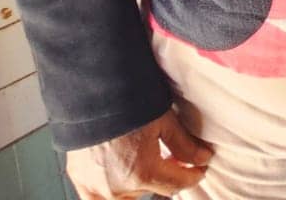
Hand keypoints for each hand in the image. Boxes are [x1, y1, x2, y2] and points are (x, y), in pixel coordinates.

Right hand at [65, 110, 211, 198]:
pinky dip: (114, 193)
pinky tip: (121, 179)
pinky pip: (99, 199)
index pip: (176, 185)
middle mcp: (120, 188)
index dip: (192, 175)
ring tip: (145, 162)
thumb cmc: (126, 102)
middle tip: (171, 158)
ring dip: (140, 184)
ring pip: (128, 196)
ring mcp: (97, 188)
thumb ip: (183, 144)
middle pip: (152, 189)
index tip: (199, 167)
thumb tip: (203, 157)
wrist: (89, 96)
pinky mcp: (82, 182)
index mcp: (143, 173)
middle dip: (164, 176)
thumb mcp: (163, 120)